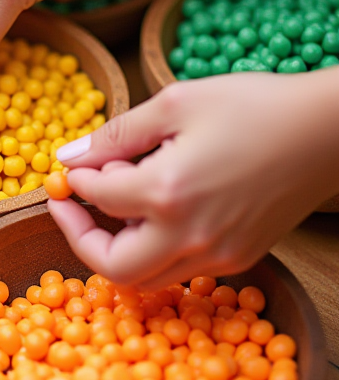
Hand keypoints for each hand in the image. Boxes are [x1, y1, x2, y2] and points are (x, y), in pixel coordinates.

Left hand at [48, 70, 338, 289]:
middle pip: (113, 267)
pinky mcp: (240, 258)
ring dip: (117, 245)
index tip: (70, 167)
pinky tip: (154, 207)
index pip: (97, 199)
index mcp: (168, 193)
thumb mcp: (174, 103)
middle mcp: (191, 235)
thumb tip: (67, 158)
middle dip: (80, 237)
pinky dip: (152, 247)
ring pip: (147, 276)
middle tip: (72, 204)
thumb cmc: (253, 105)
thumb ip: (115, 135)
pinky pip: (179, 268)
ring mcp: (219, 254)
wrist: (327, 128)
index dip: (75, 181)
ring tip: (119, 198)